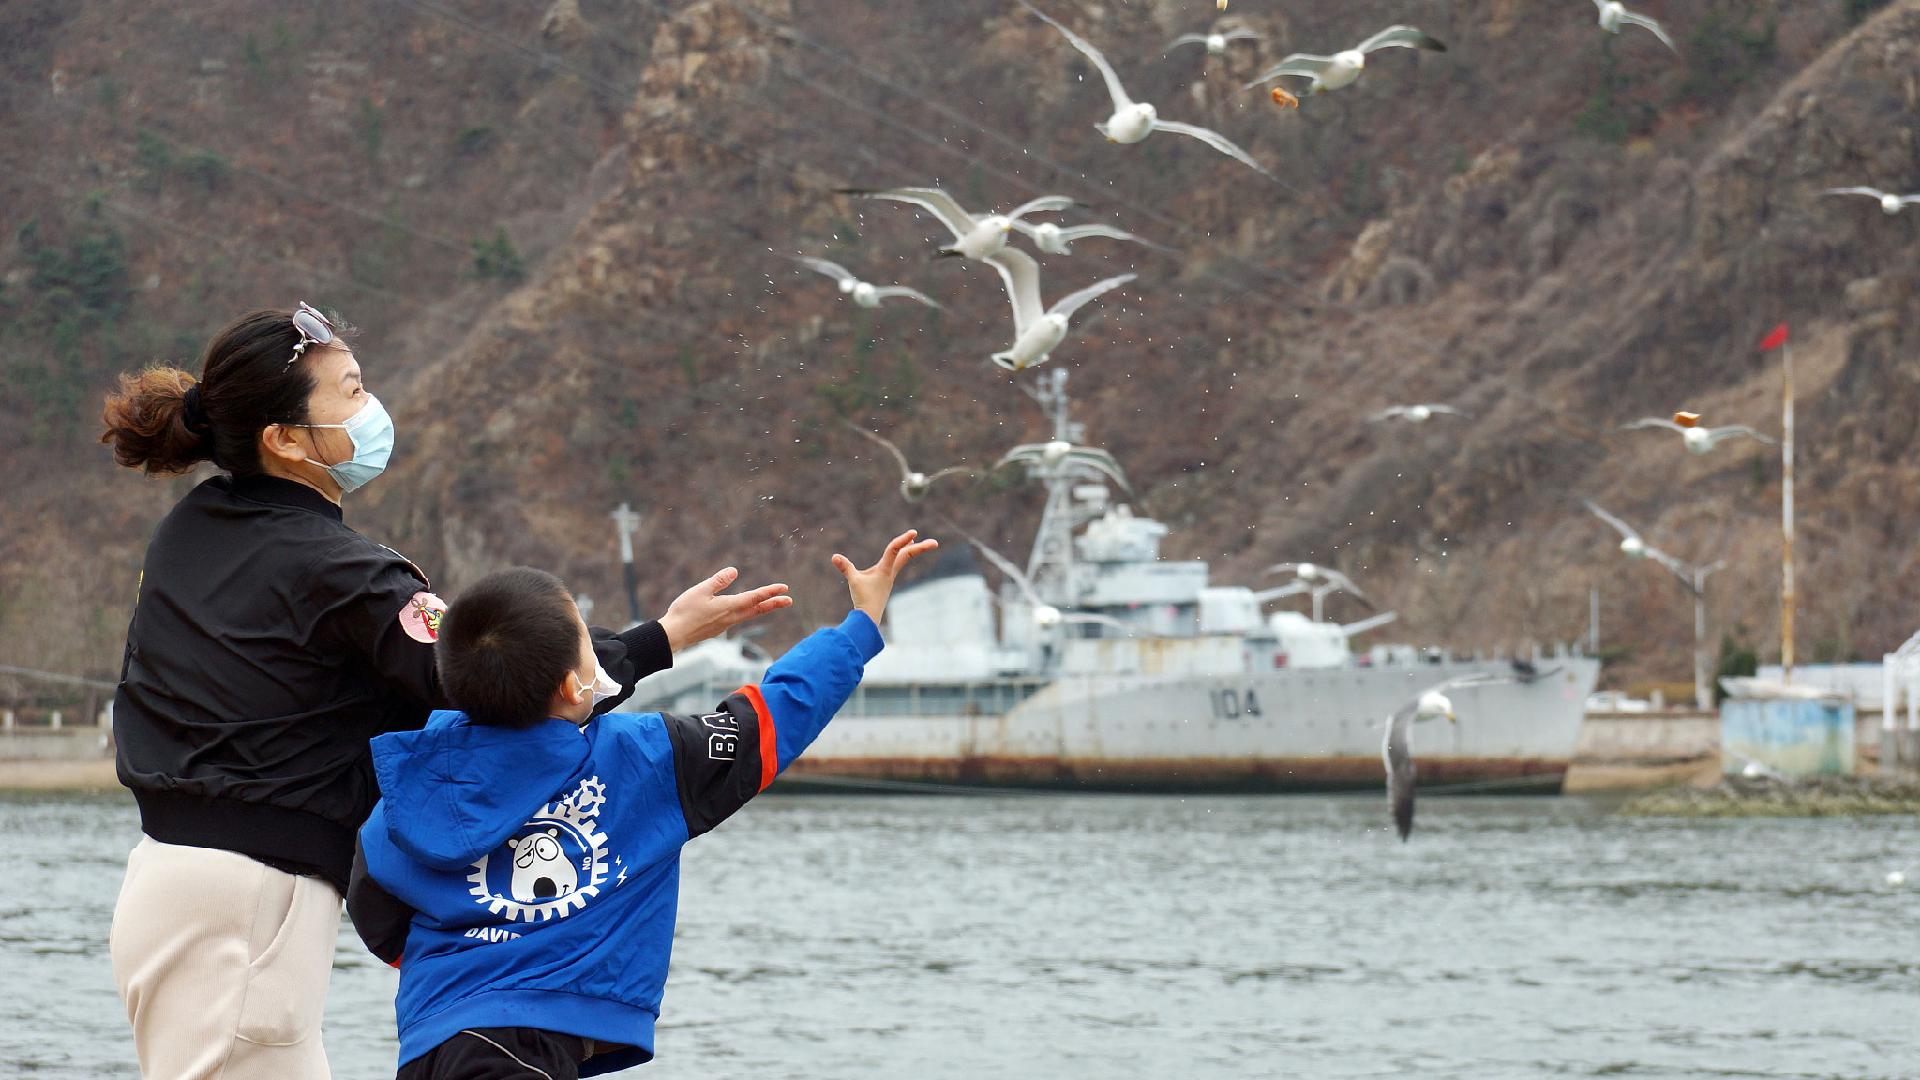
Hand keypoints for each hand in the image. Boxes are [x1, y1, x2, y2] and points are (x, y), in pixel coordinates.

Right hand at [658, 567, 792, 651]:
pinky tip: (743, 610)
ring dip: (762, 608)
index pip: (755, 597)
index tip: (785, 588)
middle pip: (757, 609)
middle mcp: (731, 617)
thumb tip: (734, 571)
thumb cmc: (684, 612)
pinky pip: (738, 618)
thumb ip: (718, 581)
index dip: (770, 592)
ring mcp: (725, 625)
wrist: (673, 636)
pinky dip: (748, 612)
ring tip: (771, 604)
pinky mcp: (718, 628)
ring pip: (748, 615)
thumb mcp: (700, 591)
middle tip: (789, 600)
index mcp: (729, 607)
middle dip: (774, 604)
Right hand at [831, 530, 938, 624]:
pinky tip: (898, 556)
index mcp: (885, 569)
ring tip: (915, 541)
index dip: (903, 540)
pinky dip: (900, 556)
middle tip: (935, 543)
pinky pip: (896, 565)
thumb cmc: (864, 599)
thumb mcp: (854, 581)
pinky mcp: (885, 582)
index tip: (914, 532)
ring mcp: (889, 577)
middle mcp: (890, 572)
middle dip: (920, 548)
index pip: (894, 550)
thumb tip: (834, 557)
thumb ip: (845, 567)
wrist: (869, 618)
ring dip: (910, 550)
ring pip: (902, 559)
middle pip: (907, 555)